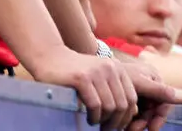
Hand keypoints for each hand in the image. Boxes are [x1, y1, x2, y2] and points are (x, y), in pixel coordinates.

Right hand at [30, 48, 181, 128]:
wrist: (49, 57)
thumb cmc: (75, 73)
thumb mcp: (99, 76)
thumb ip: (114, 89)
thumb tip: (132, 114)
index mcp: (117, 68)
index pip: (131, 99)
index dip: (125, 117)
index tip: (115, 125)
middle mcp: (109, 68)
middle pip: (122, 105)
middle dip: (115, 122)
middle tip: (105, 129)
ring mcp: (96, 72)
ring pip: (110, 107)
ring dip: (103, 121)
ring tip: (95, 123)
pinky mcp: (82, 78)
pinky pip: (95, 105)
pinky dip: (94, 117)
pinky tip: (88, 119)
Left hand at [121, 62, 180, 130]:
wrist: (93, 70)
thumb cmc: (116, 73)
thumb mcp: (138, 83)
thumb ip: (159, 90)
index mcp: (154, 77)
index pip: (164, 102)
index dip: (158, 117)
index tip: (150, 129)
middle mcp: (148, 83)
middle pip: (152, 109)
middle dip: (144, 122)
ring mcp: (139, 90)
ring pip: (143, 113)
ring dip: (136, 123)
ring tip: (125, 129)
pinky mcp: (129, 96)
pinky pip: (134, 113)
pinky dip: (130, 120)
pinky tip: (123, 125)